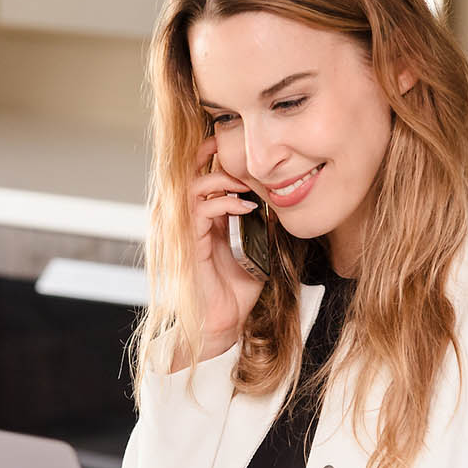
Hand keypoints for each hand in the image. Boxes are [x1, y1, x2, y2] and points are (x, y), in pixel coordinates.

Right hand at [181, 136, 266, 364]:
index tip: (238, 146)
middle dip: (212, 154)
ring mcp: (187, 231)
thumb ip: (262, 226)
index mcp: (205, 219)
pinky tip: (246, 206)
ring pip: (194, 186)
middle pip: (191, 172)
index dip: (215, 156)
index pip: (203, 175)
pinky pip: (201, 210)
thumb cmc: (237, 290)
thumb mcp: (256, 249)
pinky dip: (224, 202)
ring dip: (222, 179)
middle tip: (239, 152)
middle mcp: (192, 220)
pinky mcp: (190, 243)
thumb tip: (280, 203)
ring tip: (247, 183)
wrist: (223, 321)